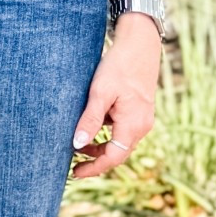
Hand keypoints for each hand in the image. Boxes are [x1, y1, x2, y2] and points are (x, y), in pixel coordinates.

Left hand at [71, 16, 160, 177]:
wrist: (140, 44)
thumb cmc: (119, 66)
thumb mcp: (100, 92)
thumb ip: (89, 120)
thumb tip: (76, 145)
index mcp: (133, 125)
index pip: (113, 158)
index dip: (93, 168)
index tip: (74, 172)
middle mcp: (142, 126)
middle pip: (118, 153)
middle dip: (96, 160)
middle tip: (72, 163)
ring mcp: (143, 119)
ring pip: (120, 143)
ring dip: (101, 147)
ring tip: (78, 145)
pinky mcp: (140, 111)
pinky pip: (123, 131)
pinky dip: (108, 135)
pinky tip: (93, 127)